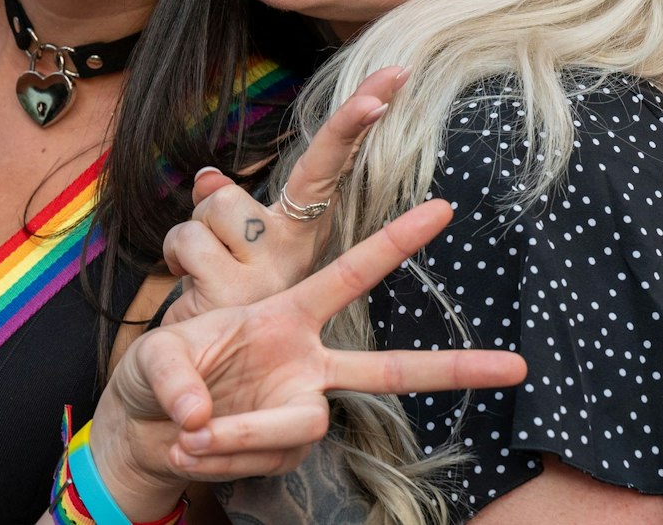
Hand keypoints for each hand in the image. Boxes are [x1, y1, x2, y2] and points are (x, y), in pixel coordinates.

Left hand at [91, 201, 527, 516]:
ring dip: (244, 433)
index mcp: (285, 314)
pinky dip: (221, 454)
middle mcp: (305, 361)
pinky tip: (190, 448)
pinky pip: (261, 454)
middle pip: (389, 370)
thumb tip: (200, 422)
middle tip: (519, 368)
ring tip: (191, 436)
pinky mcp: (282, 449)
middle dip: (454, 368)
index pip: (348, 274)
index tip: (443, 208)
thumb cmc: (157, 376)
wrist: (143, 431)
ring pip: (303, 427)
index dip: (394, 242)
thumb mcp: (153, 360)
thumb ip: (174, 377)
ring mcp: (299, 407)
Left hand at [160, 67, 407, 324]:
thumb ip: (221, 211)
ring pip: (218, 202)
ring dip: (195, 231)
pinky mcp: (236, 293)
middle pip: (311, 172)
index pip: (330, 171)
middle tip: (398, 70)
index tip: (393, 78)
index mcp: (300, 239)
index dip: (355, 124)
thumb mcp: (224, 255)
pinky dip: (175, 258)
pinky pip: (189, 237)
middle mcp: (297, 253)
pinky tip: (190, 290)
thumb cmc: (219, 307)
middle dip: (355, 119)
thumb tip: (207, 174)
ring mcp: (272, 273)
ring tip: (204, 273)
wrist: (200, 391)